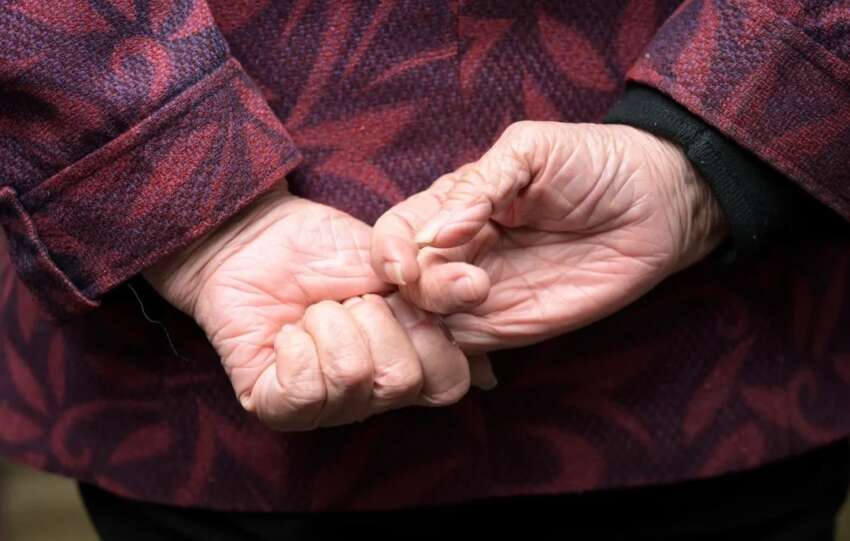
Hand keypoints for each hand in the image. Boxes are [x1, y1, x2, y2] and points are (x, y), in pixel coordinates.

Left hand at [145, 188, 494, 430]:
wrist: (258, 237)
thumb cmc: (326, 251)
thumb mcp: (397, 264)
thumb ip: (442, 296)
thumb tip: (486, 345)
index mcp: (408, 365)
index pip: (447, 384)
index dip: (427, 335)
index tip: (399, 297)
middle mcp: (371, 396)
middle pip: (400, 382)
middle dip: (372, 320)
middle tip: (347, 301)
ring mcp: (325, 407)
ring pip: (352, 379)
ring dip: (329, 324)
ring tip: (313, 313)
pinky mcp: (277, 406)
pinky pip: (304, 391)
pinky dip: (296, 346)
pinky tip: (287, 334)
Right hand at [371, 122, 726, 352]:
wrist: (658, 205)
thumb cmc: (594, 163)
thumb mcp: (531, 151)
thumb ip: (478, 184)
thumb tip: (435, 232)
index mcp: (451, 205)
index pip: (395, 233)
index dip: (387, 250)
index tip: (405, 263)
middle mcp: (457, 253)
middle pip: (404, 284)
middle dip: (422, 286)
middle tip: (471, 281)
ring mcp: (481, 295)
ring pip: (425, 321)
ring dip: (434, 323)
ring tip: (481, 296)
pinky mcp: (510, 328)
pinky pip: (462, 349)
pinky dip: (451, 355)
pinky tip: (471, 342)